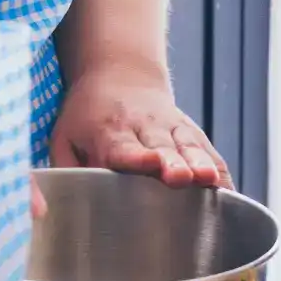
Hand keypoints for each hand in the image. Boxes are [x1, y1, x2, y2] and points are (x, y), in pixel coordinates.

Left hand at [52, 67, 231, 189]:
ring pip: (189, 147)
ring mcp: (170, 128)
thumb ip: (64, 171)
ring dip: (200, 164)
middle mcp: (144, 128)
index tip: (152, 165)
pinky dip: (219, 171)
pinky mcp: (188, 131)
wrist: (119, 73)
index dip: (139, 158)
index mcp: (109, 133)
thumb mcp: (63, 138)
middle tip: (182, 178)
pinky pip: (207, 151)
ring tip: (210, 181)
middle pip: (163, 148)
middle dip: (174, 163)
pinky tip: (227, 192)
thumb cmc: (86, 116)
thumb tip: (54, 207)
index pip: (126, 149)